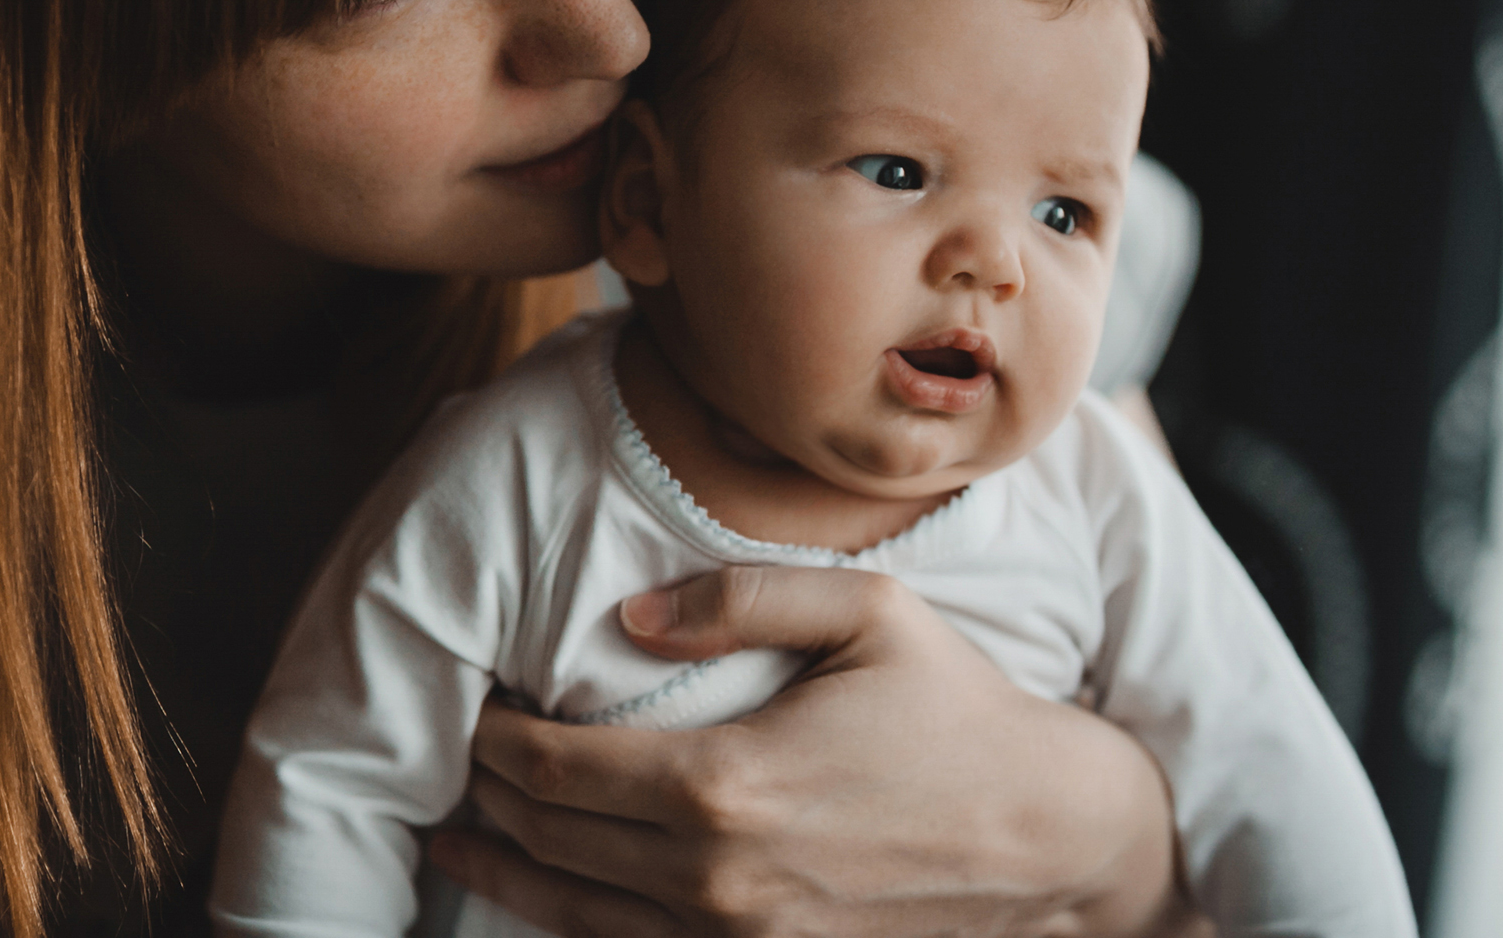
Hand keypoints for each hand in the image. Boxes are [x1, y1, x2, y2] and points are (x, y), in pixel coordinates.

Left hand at [434, 565, 1206, 937]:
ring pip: (573, 913)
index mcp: (725, 783)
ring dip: (504, 870)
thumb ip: (742, 596)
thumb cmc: (958, 713)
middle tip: (461, 757)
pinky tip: (547, 895)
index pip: (556, 767)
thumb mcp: (869, 614)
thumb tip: (633, 616)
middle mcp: (714, 878)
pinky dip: (572, 924)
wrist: (1046, 839)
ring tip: (457, 837)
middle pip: (551, 838)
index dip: (496, 738)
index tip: (477, 706)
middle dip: (490, 795)